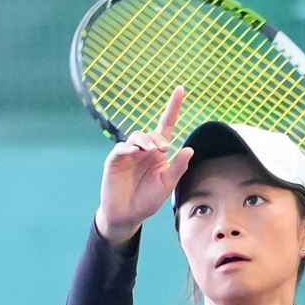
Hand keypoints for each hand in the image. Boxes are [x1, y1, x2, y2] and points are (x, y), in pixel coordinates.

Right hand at [95, 87, 192, 243]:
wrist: (127, 215)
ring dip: (145, 141)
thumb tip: (190, 149)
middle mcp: (143, 151)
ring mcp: (128, 155)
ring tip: (151, 151)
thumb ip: (177, 168)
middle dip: (158, 138)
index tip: (181, 89)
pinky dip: (128, 148)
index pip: (166, 125)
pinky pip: (120, 149)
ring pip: (136, 137)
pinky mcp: (114, 161)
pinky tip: (135, 152)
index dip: (173, 107)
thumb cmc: (147, 200)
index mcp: (158, 154)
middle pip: (150, 132)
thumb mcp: (166, 185)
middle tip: (163, 150)